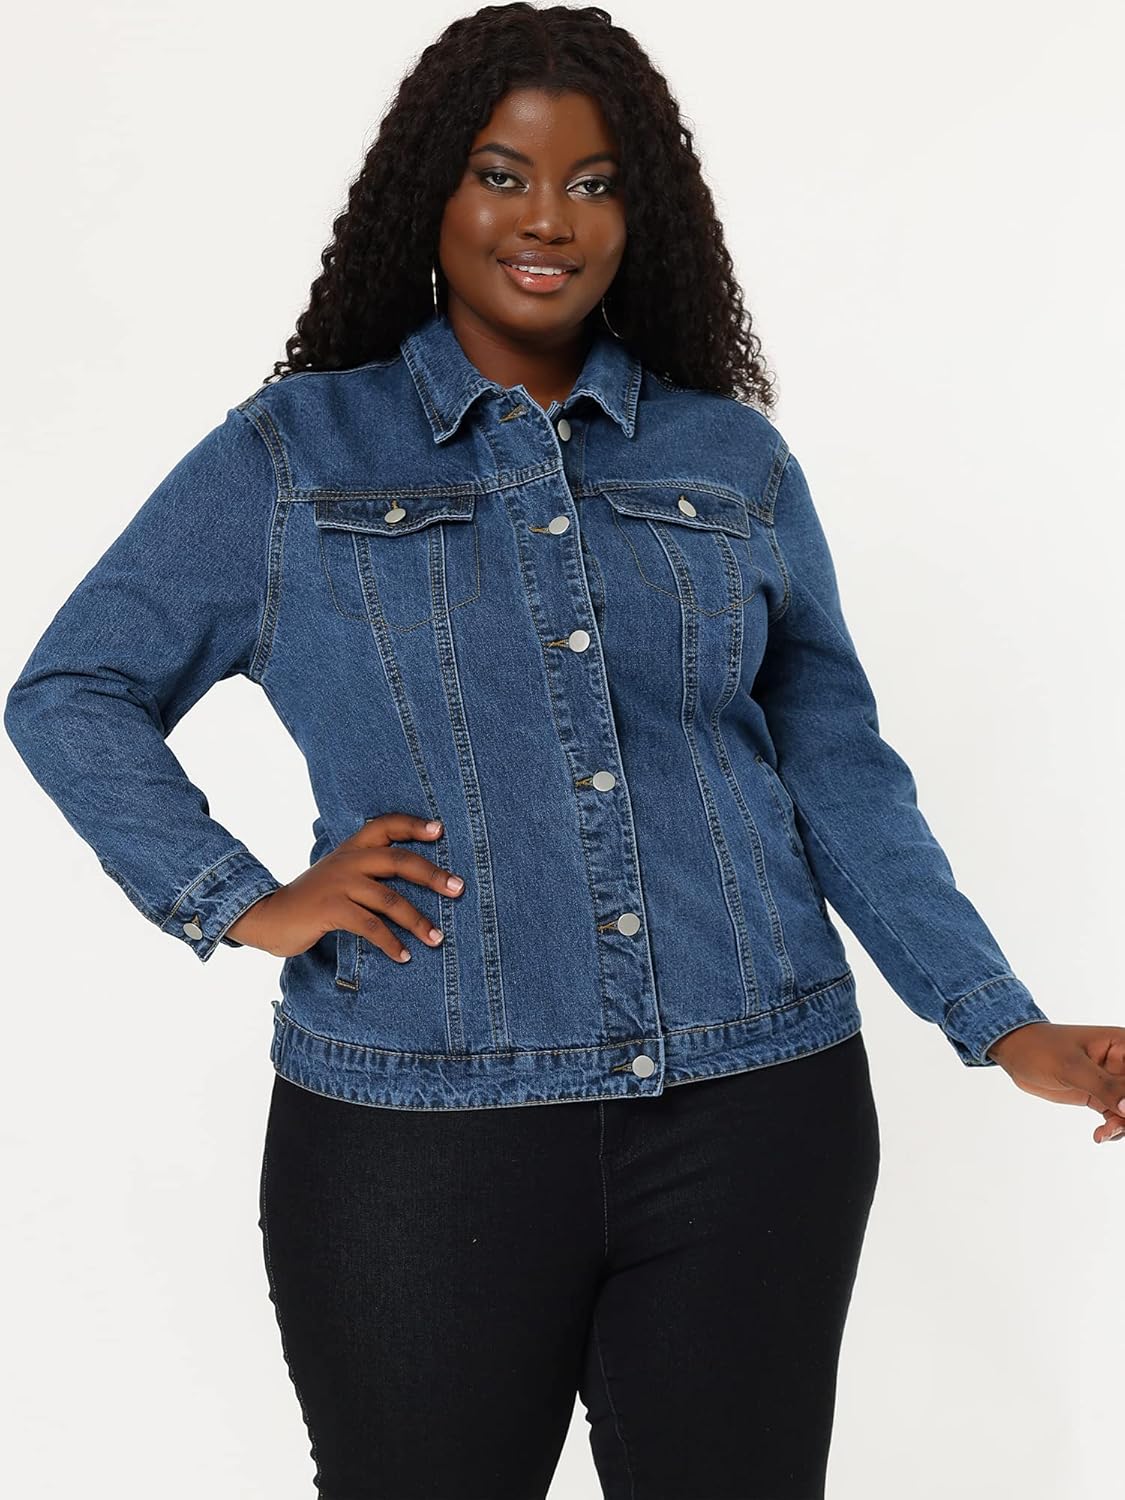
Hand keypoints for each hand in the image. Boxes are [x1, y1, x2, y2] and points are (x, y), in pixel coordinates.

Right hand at [226, 813, 464, 962]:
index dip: (412, 825)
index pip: (385, 825)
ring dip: (418, 921)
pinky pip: (370, 926)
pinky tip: (404, 956)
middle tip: (458, 888)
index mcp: (351, 848)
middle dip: (432, 875)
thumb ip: (367, 870)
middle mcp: (348, 861)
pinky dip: (391, 943)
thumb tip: (414, 878)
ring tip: (438, 938)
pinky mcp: (330, 909)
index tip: (439, 829)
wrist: (268, 916)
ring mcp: (339, 884)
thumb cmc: (312, 899)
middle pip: (398, 861)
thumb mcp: (338, 874)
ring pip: (389, 899)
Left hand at [986, 1022, 1124, 1144]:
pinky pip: (1118, 1117)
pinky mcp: (1100, 1096)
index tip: (1124, 1110)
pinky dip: (1113, 1129)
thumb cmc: (1040, 1048)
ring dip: (1123, 1126)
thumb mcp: (1072, 1067)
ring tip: (1105, 1132)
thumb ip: (1104, 1086)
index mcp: (1122, 1045)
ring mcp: (1112, 1081)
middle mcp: (1122, 1063)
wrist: (1016, 1054)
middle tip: (1116, 1125)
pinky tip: (1100, 1135)